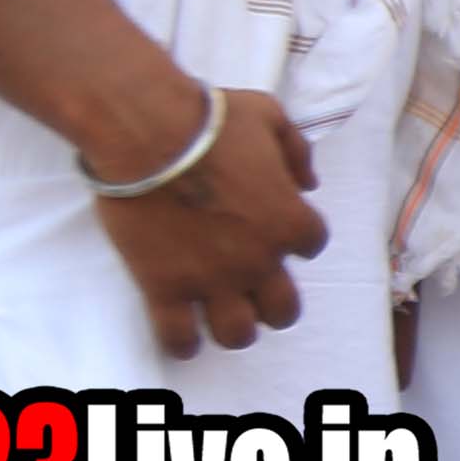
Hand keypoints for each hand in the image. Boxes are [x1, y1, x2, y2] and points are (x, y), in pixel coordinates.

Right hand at [82, 84, 330, 359]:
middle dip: (273, 303)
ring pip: (238, 333)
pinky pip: (178, 338)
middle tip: (254, 291)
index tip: (275, 229)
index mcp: (290, 220)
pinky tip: (182, 338)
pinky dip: (182, 344)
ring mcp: (212, 279)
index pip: (312, 245)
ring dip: (234, 327)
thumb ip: (296, 151)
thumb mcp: (270, 116)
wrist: (146, 131)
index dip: (295, 238)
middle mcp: (259, 260)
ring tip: (220, 315)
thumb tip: (310, 182)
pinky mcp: (165, 287)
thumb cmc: (209, 119)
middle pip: (284, 309)